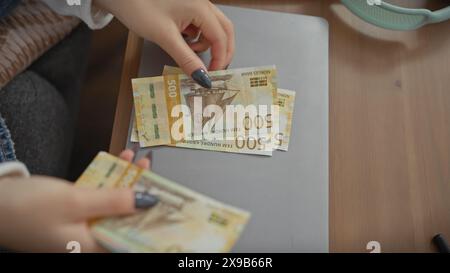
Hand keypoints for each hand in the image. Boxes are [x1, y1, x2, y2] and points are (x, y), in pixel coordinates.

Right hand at [0, 149, 148, 251]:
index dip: (152, 221)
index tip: (170, 204)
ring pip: (112, 204)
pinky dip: (108, 181)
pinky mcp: (71, 212)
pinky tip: (119, 161)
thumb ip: (113, 201)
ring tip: (142, 162)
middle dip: (142, 195)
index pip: (131, 238)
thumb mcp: (75, 201)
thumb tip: (149, 201)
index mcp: (91, 247)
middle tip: (157, 176)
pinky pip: (97, 197)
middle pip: (125, 219)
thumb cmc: (27, 207)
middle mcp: (88, 240)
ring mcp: (80, 226)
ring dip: (127, 183)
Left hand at [95, 0, 233, 87]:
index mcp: (201, 7)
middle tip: (214, 69)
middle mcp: (202, 2)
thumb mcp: (165, 37)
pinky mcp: (186, 5)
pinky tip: (182, 39)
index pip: (221, 37)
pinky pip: (200, 23)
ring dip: (207, 43)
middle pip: (224, 30)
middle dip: (221, 51)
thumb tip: (203, 77)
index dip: (219, 59)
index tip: (211, 76)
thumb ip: (187, 59)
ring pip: (213, 26)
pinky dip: (197, 36)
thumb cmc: (139, 7)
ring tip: (189, 52)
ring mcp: (195, 3)